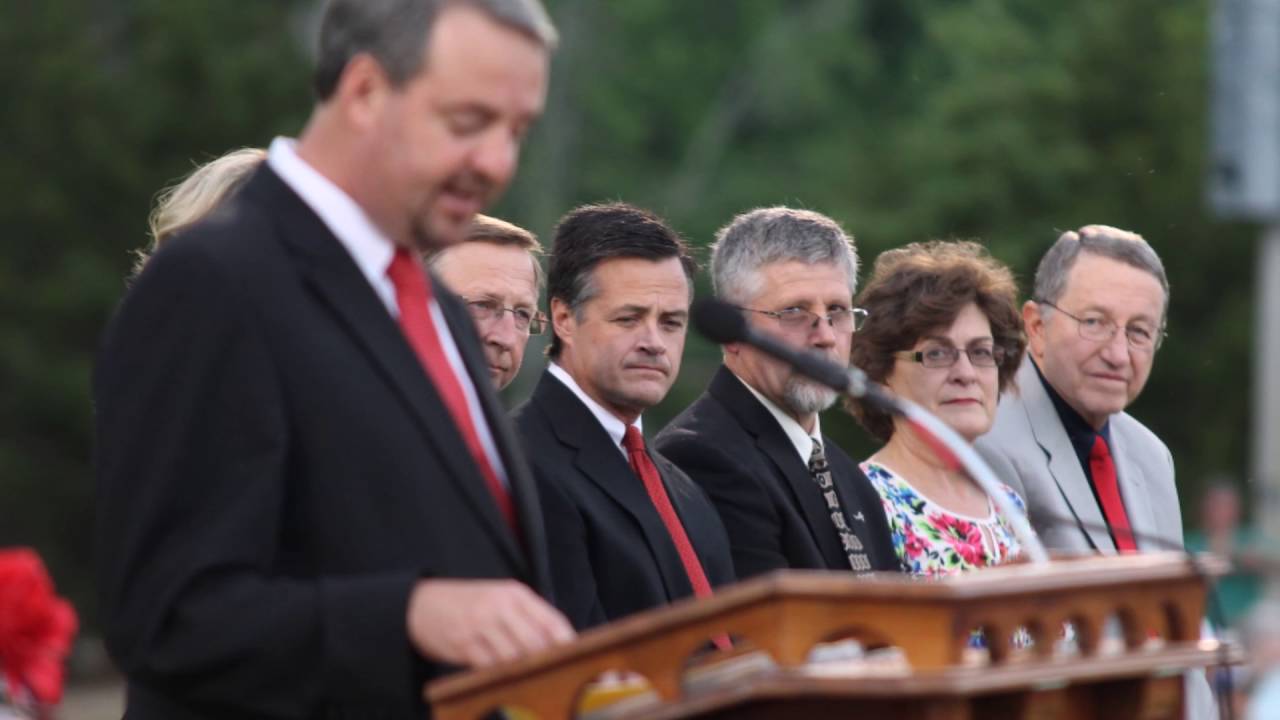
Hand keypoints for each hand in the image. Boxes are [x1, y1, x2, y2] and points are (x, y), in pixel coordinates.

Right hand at [406, 579, 574, 667]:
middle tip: (555, 679)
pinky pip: (490, 667)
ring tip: (528, 680)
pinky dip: (499, 676)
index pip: (553, 622)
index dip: (570, 646)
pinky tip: (501, 679)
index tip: (582, 664)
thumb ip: (528, 619)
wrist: (421, 605)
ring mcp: (482, 624)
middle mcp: (501, 606)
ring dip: (523, 672)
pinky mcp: (464, 643)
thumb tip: (561, 648)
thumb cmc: (469, 605)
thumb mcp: (500, 601)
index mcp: (517, 594)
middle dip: (547, 664)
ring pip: (515, 658)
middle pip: (537, 643)